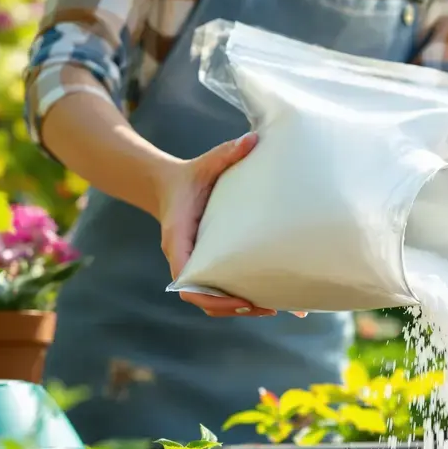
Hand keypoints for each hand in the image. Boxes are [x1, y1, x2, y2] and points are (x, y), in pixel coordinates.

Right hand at [157, 131, 305, 318]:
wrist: (171, 187)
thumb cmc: (191, 176)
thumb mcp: (205, 163)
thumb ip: (226, 154)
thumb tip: (252, 138)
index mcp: (179, 240)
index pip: (185, 277)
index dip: (207, 292)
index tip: (232, 297)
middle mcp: (185, 259)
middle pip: (203, 297)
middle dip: (231, 307)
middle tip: (265, 307)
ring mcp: (197, 266)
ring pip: (213, 301)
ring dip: (240, 309)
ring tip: (275, 308)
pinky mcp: (209, 267)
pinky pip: (222, 291)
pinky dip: (243, 300)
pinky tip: (273, 302)